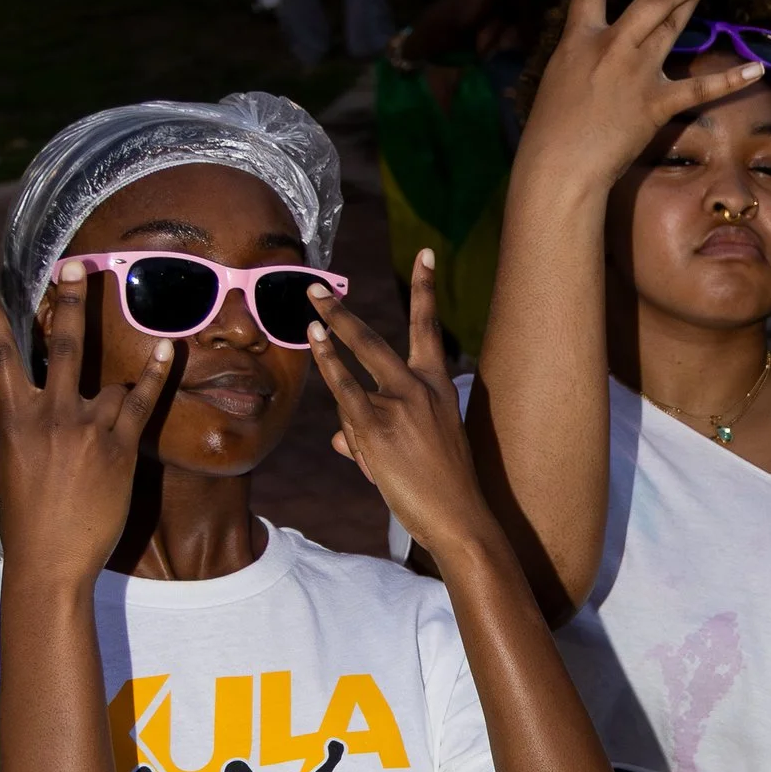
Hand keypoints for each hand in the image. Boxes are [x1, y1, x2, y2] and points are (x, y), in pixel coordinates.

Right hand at [0, 263, 169, 587]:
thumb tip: (44, 404)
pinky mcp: (119, 447)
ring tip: (124, 374)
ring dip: (115, 378)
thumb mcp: (14, 463)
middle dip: (68, 301)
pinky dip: (154, 375)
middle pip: (60, 344)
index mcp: (13, 417)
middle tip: (74, 265)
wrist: (51, 559)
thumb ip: (29, 426)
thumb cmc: (28, 519)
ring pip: (107, 381)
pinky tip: (168, 349)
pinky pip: (141, 402)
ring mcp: (85, 429)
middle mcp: (49, 414)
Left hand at [308, 254, 492, 561]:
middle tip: (321, 290)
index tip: (426, 253)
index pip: (429, 329)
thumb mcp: (414, 450)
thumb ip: (370, 436)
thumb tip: (336, 436)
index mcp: (439, 387)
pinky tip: (315, 343)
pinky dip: (331, 377)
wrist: (459, 518)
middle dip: (344, 314)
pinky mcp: (376, 425)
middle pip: (375, 340)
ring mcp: (398, 403)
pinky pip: (343, 396)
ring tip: (311, 319)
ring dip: (329, 342)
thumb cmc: (441, 489)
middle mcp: (420, 388)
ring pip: (351, 372)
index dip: (425, 289)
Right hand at [507, 0, 762, 207]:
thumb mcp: (559, 83)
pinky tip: (757, 68)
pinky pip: (700, 87)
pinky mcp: (655, 103)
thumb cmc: (551, 132)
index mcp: (579, 40)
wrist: (559, 164)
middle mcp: (610, 46)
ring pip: (673, 22)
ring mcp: (635, 72)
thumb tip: (597, 55)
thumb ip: (583, 62)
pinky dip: (732, 79)